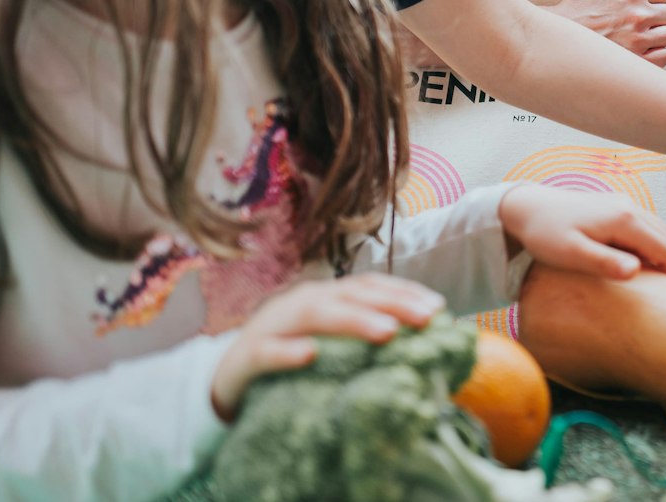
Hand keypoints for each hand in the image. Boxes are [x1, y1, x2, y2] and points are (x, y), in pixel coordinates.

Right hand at [210, 274, 444, 420]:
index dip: (403, 292)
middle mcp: (301, 303)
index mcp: (325, 298)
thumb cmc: (291, 360)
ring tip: (387, 331)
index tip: (439, 308)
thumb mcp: (330, 345)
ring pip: (314, 316)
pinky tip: (311, 355)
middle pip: (349, 296)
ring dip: (352, 321)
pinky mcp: (247, 357)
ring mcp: (272, 326)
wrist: (226, 379)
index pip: (369, 286)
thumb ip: (365, 338)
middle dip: (391, 303)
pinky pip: (268, 352)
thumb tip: (422, 345)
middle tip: (427, 318)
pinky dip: (288, 352)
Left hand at [498, 184, 665, 284]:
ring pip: (658, 231)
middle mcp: (628, 208)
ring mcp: (622, 206)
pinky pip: (646, 228)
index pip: (665, 248)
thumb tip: (636, 270)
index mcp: (623, 220)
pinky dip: (659, 243)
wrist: (527, 208)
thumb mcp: (571, 253)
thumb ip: (604, 262)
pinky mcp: (615, 208)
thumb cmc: (546, 233)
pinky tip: (659, 258)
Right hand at [552, 0, 665, 67]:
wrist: (561, 36)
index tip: (649, 2)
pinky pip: (663, 57)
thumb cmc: (576, 4)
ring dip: (661, 35)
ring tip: (649, 35)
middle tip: (648, 20)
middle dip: (661, 16)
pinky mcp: (635, 59)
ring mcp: (638, 39)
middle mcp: (639, 14)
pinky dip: (657, 54)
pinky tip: (645, 50)